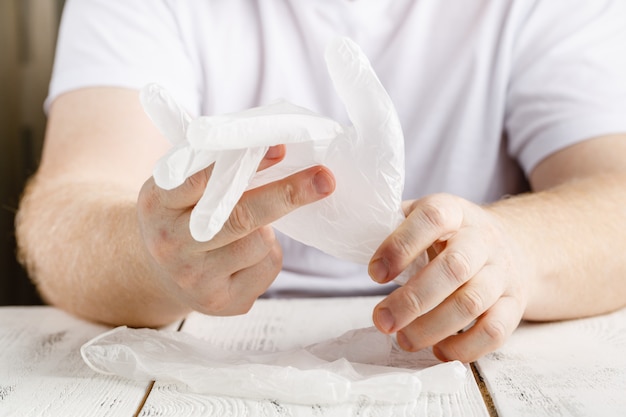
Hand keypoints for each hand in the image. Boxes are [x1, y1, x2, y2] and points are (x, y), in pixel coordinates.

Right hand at [137, 145, 334, 315]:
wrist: (158, 273)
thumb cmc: (181, 215)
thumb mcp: (180, 186)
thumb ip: (214, 167)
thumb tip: (275, 149)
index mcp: (157, 202)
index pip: (202, 178)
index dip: (245, 163)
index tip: (279, 148)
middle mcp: (170, 243)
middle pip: (240, 217)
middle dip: (288, 194)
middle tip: (324, 178)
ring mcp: (193, 278)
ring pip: (259, 242)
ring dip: (266, 229)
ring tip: (244, 230)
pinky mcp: (219, 303)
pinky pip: (267, 266)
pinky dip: (267, 254)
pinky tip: (243, 257)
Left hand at [369, 193, 529, 361]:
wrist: (511, 244)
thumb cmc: (450, 235)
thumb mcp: (423, 217)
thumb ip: (392, 226)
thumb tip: (355, 240)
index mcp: (454, 211)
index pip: (432, 219)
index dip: (401, 246)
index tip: (375, 273)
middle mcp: (482, 239)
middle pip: (453, 268)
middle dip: (412, 300)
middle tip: (382, 321)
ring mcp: (503, 272)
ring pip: (472, 302)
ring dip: (432, 328)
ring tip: (403, 339)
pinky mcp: (515, 304)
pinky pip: (495, 331)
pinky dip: (465, 347)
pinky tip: (439, 349)